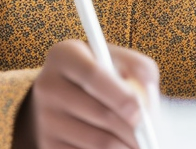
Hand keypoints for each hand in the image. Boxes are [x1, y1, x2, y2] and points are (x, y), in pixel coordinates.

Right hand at [14, 39, 158, 148]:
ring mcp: (46, 118)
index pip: (93, 75)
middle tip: (149, 135)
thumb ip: (138, 68)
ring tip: (137, 142)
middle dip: (132, 129)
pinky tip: (118, 146)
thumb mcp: (115, 59)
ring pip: (97, 141)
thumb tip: (149, 97)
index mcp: (65, 56)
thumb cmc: (99, 74)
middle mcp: (49, 85)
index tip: (140, 113)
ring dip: (124, 145)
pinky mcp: (47, 143)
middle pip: (100, 114)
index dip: (120, 96)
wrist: (63, 95)